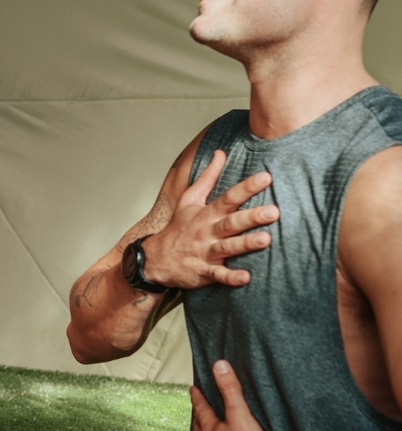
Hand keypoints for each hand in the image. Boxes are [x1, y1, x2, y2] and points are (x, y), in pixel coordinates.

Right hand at [143, 149, 278, 288]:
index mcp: (206, 214)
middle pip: (231, 222)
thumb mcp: (189, 199)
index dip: (247, 188)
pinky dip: (230, 277)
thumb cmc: (179, 227)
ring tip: (265, 239)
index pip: (228, 197)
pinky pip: (218, 275)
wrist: (157, 258)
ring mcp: (206, 252)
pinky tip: (245, 277)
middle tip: (273, 211)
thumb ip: (208, 177)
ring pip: (227, 247)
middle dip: (252, 217)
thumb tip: (221, 153)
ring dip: (245, 244)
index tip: (266, 177)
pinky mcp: (204, 272)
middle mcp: (207, 232)